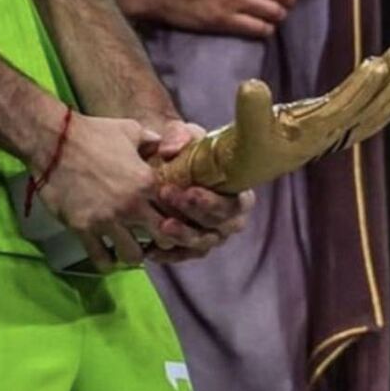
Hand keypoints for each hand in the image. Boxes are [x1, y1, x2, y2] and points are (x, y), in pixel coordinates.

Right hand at [35, 114, 179, 272]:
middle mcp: (132, 205)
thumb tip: (163, 147)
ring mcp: (107, 219)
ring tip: (127, 247)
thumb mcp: (129, 129)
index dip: (177, 218)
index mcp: (147, 181)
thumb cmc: (93, 132)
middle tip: (152, 240)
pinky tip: (106, 254)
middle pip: (163, 239)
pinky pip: (101, 259)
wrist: (54, 141)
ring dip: (133, 254)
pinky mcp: (84, 228)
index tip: (169, 220)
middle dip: (162, 242)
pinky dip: (106, 261)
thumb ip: (151, 141)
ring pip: (133, 256)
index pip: (176, 211)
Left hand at [140, 118, 253, 263]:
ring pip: (202, 242)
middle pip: (218, 225)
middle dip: (192, 213)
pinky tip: (152, 250)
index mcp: (238, 193)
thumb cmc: (187, 150)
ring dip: (182, 234)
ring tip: (161, 224)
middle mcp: (229, 219)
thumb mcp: (185, 135)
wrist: (169, 165)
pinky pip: (184, 255)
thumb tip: (169, 150)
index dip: (214, 201)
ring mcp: (212, 235)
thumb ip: (179, 136)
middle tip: (167, 195)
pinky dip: (169, 254)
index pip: (236, 204)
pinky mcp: (192, 247)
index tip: (191, 190)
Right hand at [156, 44, 389, 193]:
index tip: (378, 65)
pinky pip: (372, 112)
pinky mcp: (334, 125)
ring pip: (377, 111)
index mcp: (311, 136)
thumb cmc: (243, 150)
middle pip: (371, 110)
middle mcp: (331, 135)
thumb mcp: (242, 130)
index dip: (361, 90)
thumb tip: (252, 83)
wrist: (242, 168)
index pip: (342, 111)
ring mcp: (336, 131)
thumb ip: (249, 109)